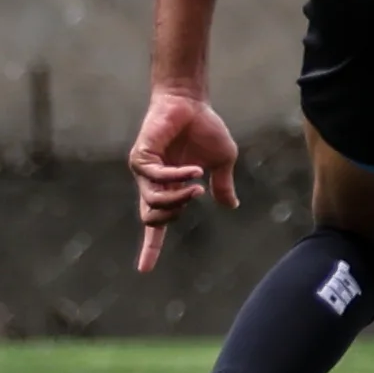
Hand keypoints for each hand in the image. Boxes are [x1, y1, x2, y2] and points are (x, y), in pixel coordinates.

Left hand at [130, 87, 239, 272]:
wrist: (192, 101)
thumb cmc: (205, 127)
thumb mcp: (223, 160)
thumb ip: (224, 184)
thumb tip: (232, 206)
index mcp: (168, 187)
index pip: (156, 224)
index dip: (151, 247)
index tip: (145, 271)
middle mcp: (152, 183)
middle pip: (151, 219)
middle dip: (173, 216)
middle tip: (197, 194)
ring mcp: (144, 170)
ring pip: (152, 203)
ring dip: (178, 199)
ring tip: (198, 185)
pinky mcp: (141, 156)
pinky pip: (156, 179)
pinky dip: (178, 178)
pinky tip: (195, 171)